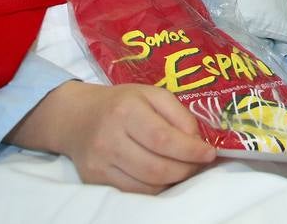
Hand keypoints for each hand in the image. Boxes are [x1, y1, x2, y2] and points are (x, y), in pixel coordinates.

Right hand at [7, 81, 216, 193]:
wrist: (77, 117)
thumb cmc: (121, 103)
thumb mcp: (151, 95)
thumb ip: (178, 114)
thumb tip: (197, 141)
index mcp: (126, 111)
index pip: (163, 139)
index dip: (190, 151)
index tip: (209, 153)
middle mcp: (109, 139)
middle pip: (157, 167)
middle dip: (186, 169)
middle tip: (199, 164)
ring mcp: (99, 164)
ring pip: (147, 185)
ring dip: (174, 181)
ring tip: (184, 169)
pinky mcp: (94, 180)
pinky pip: (134, 192)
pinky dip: (156, 188)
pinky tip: (164, 176)